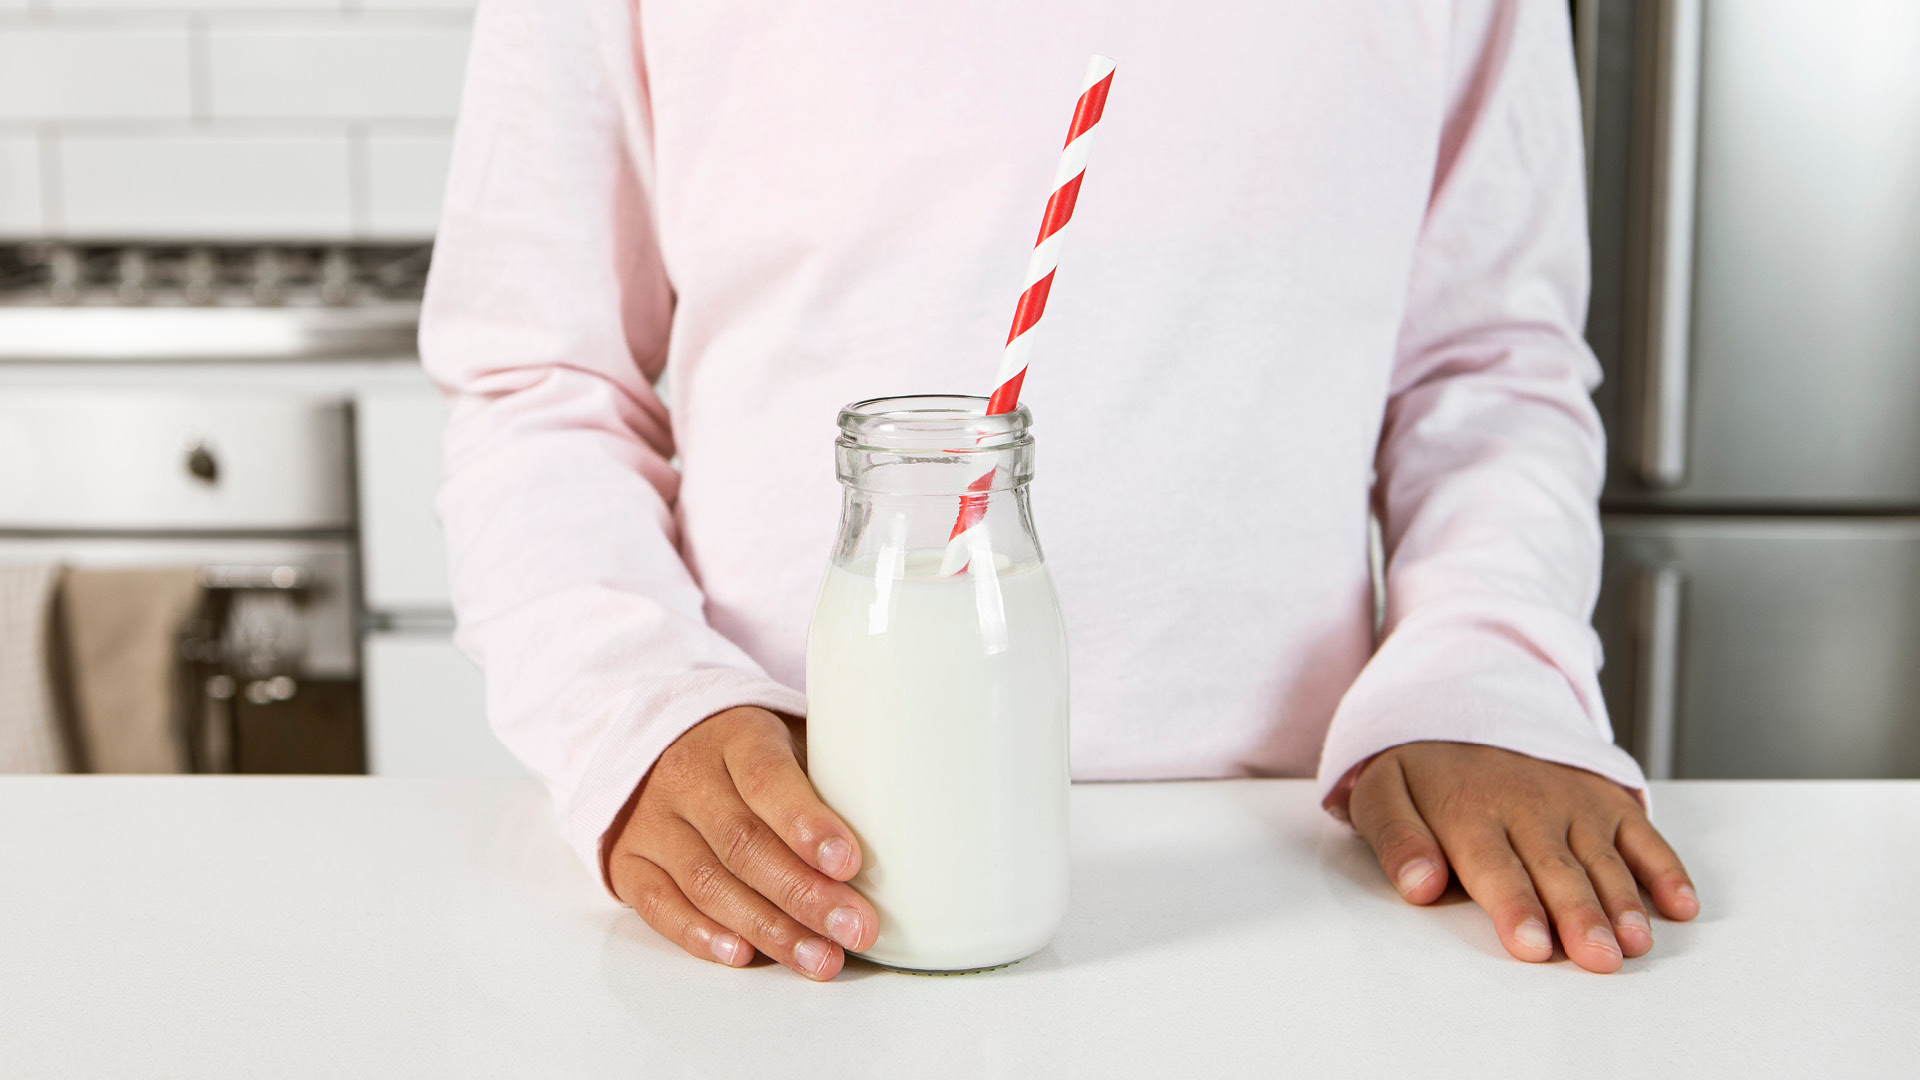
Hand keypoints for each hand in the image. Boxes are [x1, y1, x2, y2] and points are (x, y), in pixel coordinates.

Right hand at [604, 706, 877, 979]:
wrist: (662, 742)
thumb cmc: (748, 753)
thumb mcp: (788, 742)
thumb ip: (827, 779)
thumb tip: (899, 834)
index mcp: (736, 736)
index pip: (768, 779)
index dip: (808, 824)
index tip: (850, 862)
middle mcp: (686, 776)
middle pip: (743, 842)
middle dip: (804, 893)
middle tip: (854, 927)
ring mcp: (652, 821)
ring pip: (707, 882)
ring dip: (768, 928)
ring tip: (820, 958)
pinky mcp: (629, 861)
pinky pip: (660, 905)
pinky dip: (701, 935)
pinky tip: (743, 956)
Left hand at [1349, 741, 1698, 972]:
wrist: (1459, 707)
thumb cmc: (1421, 772)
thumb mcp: (1381, 793)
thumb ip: (1395, 840)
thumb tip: (1418, 884)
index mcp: (1469, 813)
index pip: (1495, 867)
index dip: (1516, 908)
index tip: (1533, 945)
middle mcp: (1528, 807)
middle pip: (1556, 870)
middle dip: (1580, 916)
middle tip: (1599, 958)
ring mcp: (1573, 802)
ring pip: (1603, 858)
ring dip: (1623, 901)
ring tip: (1635, 942)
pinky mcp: (1605, 800)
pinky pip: (1642, 834)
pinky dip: (1665, 868)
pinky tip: (1682, 905)